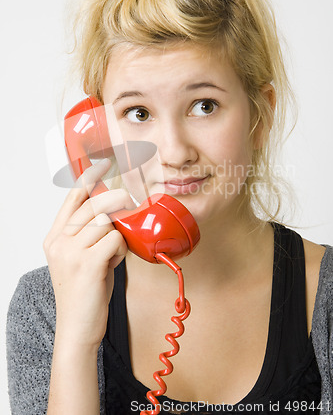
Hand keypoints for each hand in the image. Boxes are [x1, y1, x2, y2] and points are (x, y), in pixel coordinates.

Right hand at [43, 159, 135, 348]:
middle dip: (118, 200)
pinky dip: (122, 248)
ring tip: (114, 252)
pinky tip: (115, 262)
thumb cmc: (84, 292)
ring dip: (119, 234)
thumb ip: (91, 234)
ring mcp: (71, 252)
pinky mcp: (87, 264)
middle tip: (129, 204)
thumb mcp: (80, 257)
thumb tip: (115, 212)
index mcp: (55, 238)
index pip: (72, 198)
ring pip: (107, 221)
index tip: (101, 165)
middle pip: (94, 204)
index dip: (88, 179)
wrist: (77, 328)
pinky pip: (116, 239)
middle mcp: (59, 242)